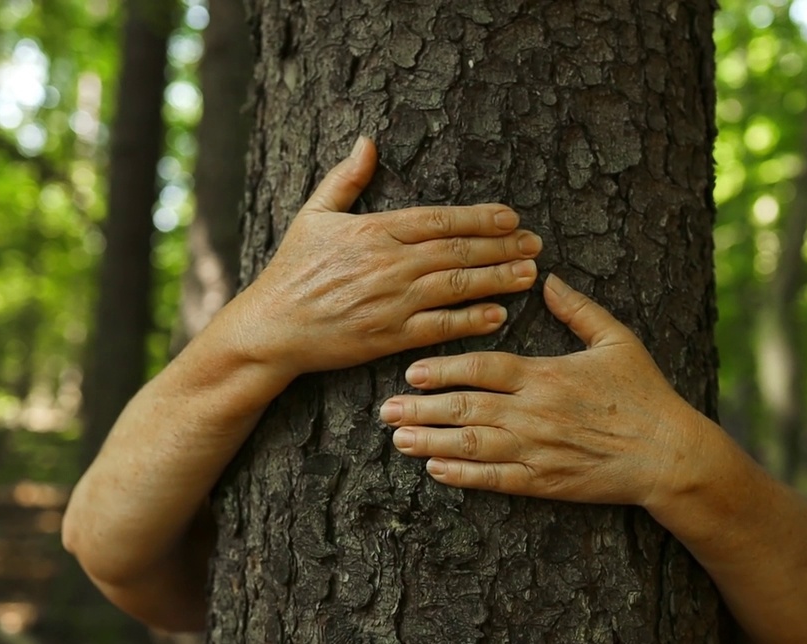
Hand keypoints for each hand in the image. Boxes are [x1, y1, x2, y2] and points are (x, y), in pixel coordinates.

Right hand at [241, 137, 541, 374]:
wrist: (271, 328)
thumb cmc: (291, 272)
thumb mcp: (313, 215)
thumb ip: (346, 179)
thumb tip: (368, 142)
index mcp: (374, 230)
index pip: (439, 220)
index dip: (479, 218)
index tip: (510, 217)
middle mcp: (388, 264)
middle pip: (457, 251)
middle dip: (501, 247)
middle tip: (535, 244)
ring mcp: (391, 302)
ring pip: (456, 286)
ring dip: (497, 280)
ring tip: (529, 274)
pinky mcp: (389, 337)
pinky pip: (440, 327)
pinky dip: (471, 321)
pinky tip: (498, 315)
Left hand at [378, 274, 704, 507]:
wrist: (668, 455)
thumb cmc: (645, 394)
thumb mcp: (617, 340)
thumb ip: (579, 309)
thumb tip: (548, 278)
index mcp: (547, 374)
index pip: (483, 368)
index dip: (444, 369)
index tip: (413, 371)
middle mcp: (534, 412)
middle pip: (464, 408)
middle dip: (420, 409)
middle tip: (385, 410)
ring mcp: (536, 450)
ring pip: (470, 445)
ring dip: (430, 443)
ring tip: (398, 439)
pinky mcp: (544, 482)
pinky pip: (494, 479)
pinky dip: (462, 475)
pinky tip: (435, 471)